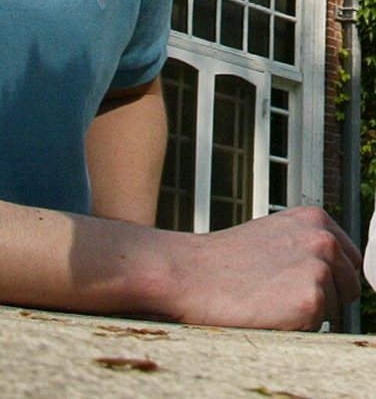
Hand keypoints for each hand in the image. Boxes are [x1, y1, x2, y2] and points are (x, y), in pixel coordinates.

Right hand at [169, 206, 361, 329]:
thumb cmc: (229, 260)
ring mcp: (319, 268)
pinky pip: (320, 325)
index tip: (295, 276)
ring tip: (273, 295)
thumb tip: (335, 264)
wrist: (192, 274)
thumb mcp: (276, 234)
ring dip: (312, 309)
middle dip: (325, 294)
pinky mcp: (311, 298)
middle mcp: (323, 239)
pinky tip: (270, 308)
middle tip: (280, 287)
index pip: (349, 259)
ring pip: (338, 308)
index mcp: (315, 218)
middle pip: (350, 285)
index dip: (325, 275)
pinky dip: (299, 324)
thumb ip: (309, 242)